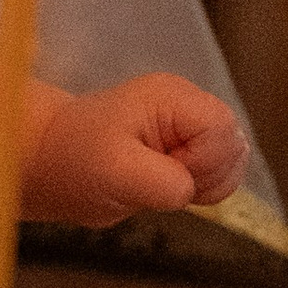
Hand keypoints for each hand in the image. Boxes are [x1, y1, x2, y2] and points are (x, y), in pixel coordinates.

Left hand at [25, 74, 249, 227]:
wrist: (54, 165)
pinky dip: (202, 190)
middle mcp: (186, 105)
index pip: (222, 128)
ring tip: (159, 182)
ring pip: (233, 162)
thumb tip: (189, 189)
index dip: (202, 160)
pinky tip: (166, 188)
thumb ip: (162, 181)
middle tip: (158, 178)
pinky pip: (220, 175)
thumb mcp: (113, 171)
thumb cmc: (75, 159)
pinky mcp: (188, 150)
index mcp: (171, 97)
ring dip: (204, 184)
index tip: (164, 168)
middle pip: (234, 144)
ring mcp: (189, 128)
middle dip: (205, 174)